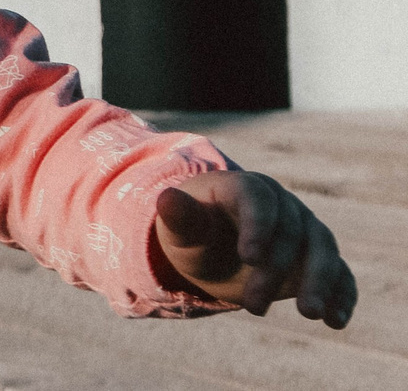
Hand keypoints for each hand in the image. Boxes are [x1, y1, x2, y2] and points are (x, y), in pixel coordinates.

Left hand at [153, 171, 354, 325]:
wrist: (213, 247)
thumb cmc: (194, 232)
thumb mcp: (181, 228)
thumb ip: (179, 217)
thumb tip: (167, 200)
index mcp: (244, 187)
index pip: (257, 200)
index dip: (256, 225)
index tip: (249, 258)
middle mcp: (283, 204)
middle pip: (290, 231)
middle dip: (274, 270)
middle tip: (253, 307)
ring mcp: (306, 229)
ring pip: (323, 249)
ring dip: (320, 282)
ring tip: (308, 314)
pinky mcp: (319, 258)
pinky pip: (340, 273)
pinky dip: (342, 295)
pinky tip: (335, 322)